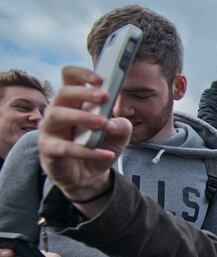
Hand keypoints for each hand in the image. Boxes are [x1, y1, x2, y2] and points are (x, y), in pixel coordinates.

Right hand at [38, 66, 130, 214]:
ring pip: (57, 115)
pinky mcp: (49, 150)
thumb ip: (122, 126)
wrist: (88, 176)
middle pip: (63, 92)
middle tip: (105, 96)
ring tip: (103, 123)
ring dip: (82, 117)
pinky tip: (107, 154)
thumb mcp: (118, 136)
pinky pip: (65, 148)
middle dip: (84, 92)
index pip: (70, 77)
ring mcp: (50, 130)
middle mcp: (58, 111)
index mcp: (74, 102)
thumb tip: (114, 123)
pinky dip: (88, 151)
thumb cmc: (99, 147)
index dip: (82, 73)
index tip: (101, 79)